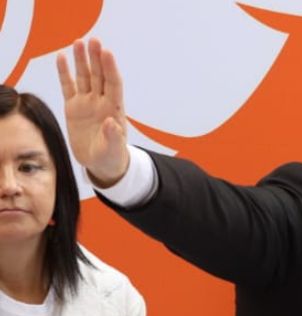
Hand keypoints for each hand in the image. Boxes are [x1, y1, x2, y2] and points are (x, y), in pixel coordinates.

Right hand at [56, 38, 129, 185]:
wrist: (101, 163)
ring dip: (82, 60)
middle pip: (99, 76)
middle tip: (93, 40)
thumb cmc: (112, 157)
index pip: (114, 84)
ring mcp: (87, 103)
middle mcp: (101, 102)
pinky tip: (61, 57)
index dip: (110, 68)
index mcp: (114, 109)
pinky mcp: (74, 107)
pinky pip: (68, 86)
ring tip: (78, 42)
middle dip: (96, 58)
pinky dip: (65, 72)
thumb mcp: (113, 150)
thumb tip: (112, 122)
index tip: (107, 52)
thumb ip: (113, 137)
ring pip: (84, 77)